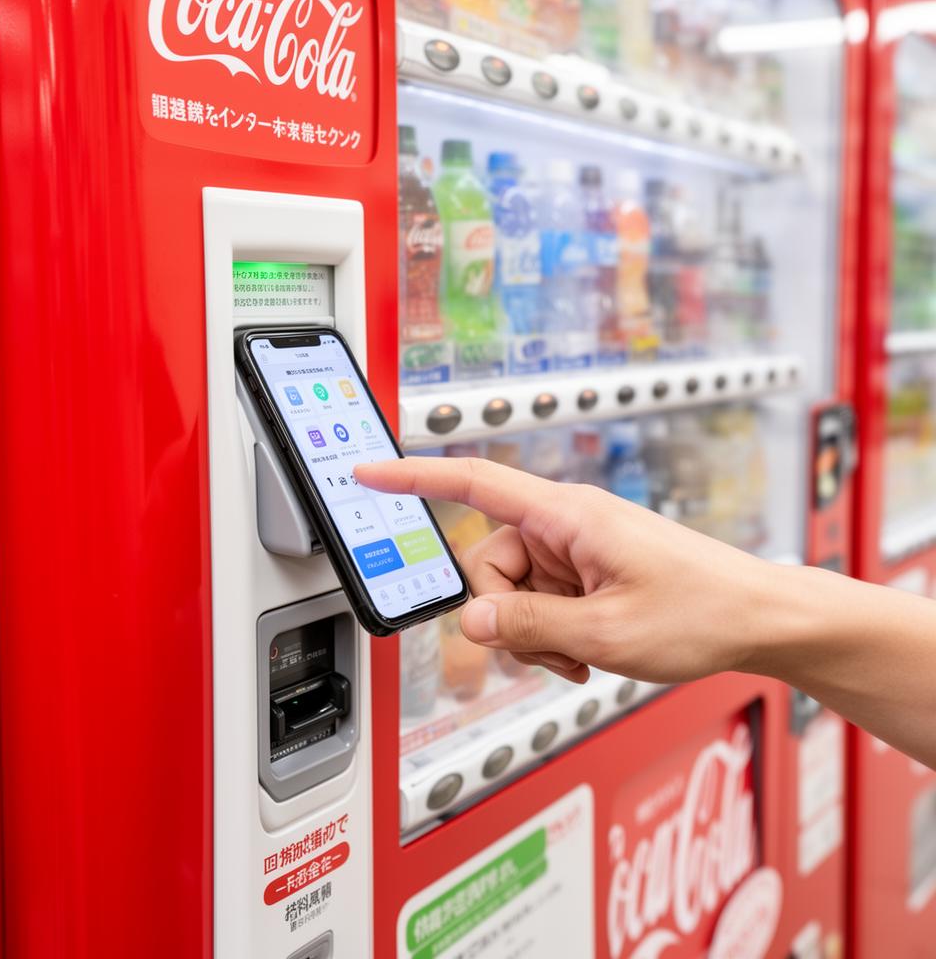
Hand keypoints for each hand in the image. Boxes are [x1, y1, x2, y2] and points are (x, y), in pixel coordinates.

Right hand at [355, 457, 775, 685]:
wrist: (759, 618)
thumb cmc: (702, 609)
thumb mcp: (605, 630)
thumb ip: (528, 624)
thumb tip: (469, 621)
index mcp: (566, 514)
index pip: (473, 482)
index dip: (413, 476)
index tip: (369, 472)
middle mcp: (566, 523)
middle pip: (489, 563)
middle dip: (509, 617)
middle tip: (555, 650)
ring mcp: (577, 546)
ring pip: (515, 589)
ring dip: (535, 631)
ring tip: (582, 654)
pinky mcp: (588, 567)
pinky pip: (543, 598)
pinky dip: (554, 630)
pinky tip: (587, 650)